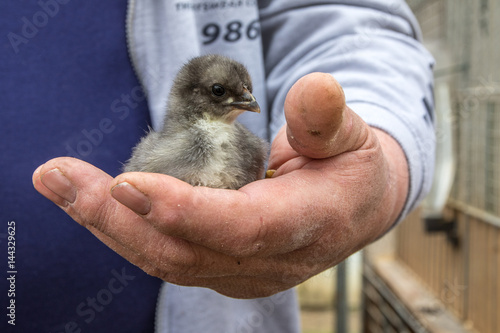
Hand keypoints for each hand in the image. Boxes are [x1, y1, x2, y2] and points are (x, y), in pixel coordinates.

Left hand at [32, 73, 407, 298]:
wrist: (353, 208)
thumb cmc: (350, 168)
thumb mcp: (350, 135)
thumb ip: (328, 118)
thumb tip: (316, 88)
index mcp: (307, 224)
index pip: (243, 229)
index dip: (187, 212)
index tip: (128, 184)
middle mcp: (269, 260)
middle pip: (185, 254)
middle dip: (118, 219)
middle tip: (59, 178)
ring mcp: (242, 271)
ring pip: (166, 259)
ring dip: (107, 224)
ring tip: (59, 184)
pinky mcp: (223, 267)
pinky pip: (166, 254)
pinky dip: (125, 228)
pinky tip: (91, 200)